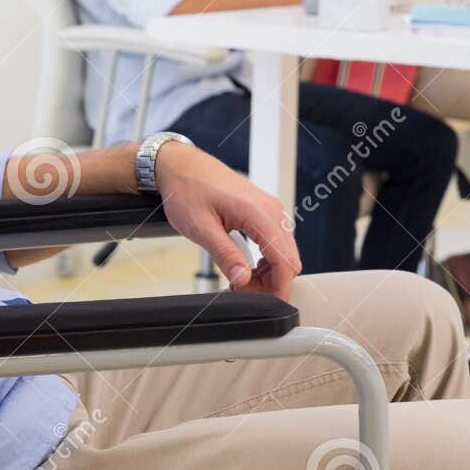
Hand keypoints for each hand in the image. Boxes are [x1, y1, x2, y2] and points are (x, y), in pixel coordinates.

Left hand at [153, 142, 301, 299]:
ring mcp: (269, 208)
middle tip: (241, 291)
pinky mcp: (263, 210)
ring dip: (268, 273)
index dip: (277, 288)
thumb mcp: (201, 228)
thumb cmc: (187, 189)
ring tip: (239, 279)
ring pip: (284, 252)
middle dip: (271, 283)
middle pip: (289, 259)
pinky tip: (244, 265)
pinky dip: (265, 259)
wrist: (180, 165)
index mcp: (259, 213)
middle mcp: (270, 209)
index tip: (262, 304)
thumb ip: (225, 255)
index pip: (285, 261)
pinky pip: (275, 241)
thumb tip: (243, 280)